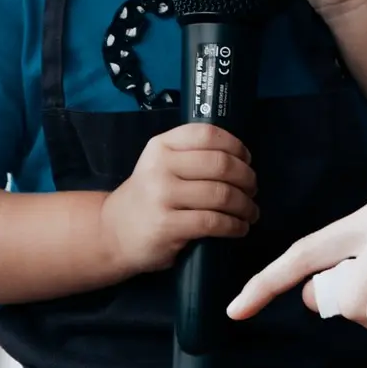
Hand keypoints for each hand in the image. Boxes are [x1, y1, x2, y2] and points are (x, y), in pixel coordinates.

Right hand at [97, 123, 258, 279]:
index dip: (236, 146)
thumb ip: (190, 156)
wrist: (113, 233)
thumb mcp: (160, 166)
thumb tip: (240, 158)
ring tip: (251, 212)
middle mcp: (160, 167)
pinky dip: (235, 226)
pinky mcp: (167, 226)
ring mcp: (162, 196)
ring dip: (245, 205)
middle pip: (221, 164)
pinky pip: (213, 222)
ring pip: (221, 194)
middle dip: (247, 178)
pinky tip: (239, 228)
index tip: (247, 159)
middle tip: (253, 189)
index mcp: (161, 146)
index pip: (207, 134)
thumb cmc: (148, 197)